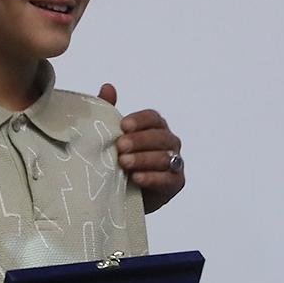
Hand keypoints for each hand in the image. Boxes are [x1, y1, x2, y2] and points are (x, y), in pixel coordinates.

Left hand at [98, 83, 184, 213]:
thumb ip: (109, 112)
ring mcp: (175, 163)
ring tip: (124, 163)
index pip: (153, 118)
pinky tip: (137, 178)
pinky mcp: (175, 184)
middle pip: (160, 136)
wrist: (121, 196)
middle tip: (120, 147)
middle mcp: (169, 143)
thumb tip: (108, 87)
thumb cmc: (119, 162)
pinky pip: (169, 179)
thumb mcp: (110, 137)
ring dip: (144, 159)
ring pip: (165, 157)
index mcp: (155, 128)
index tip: (123, 126)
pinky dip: (153, 178)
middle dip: (139, 141)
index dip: (140, 120)